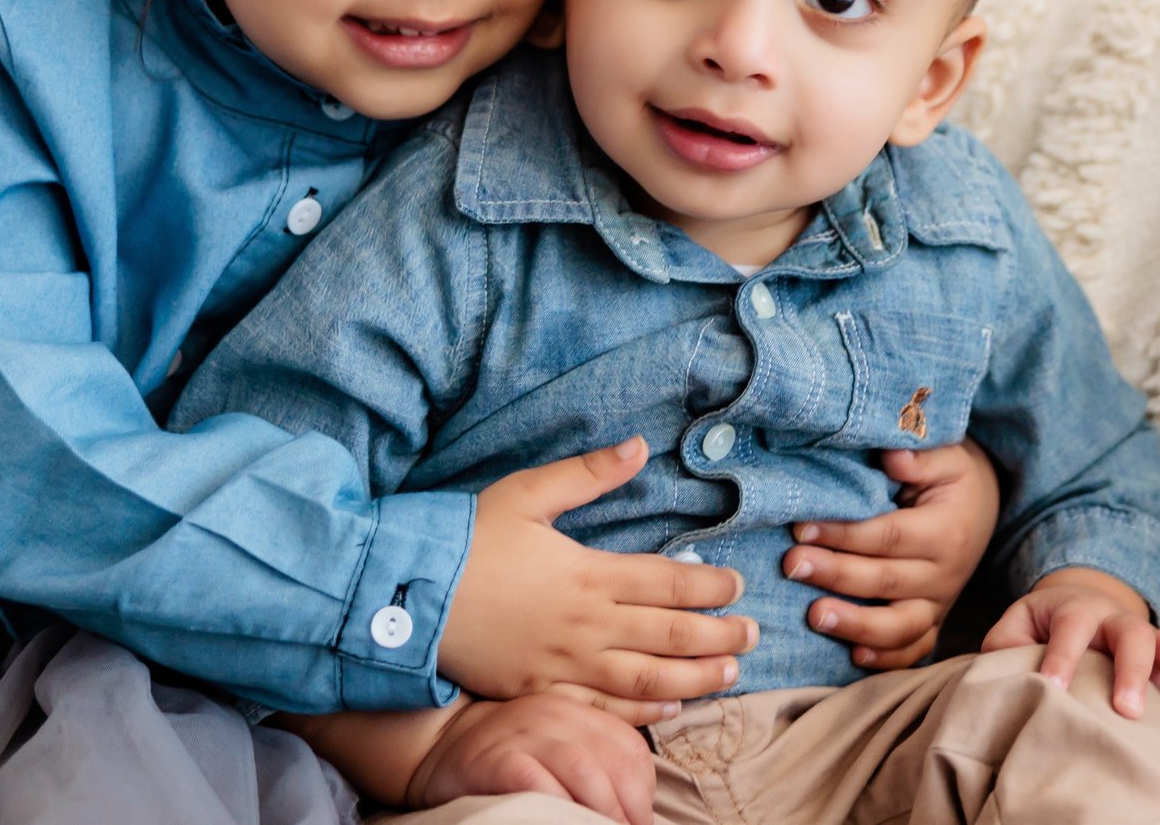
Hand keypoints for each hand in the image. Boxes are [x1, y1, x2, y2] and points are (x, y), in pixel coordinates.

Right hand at [406, 695, 656, 824]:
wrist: (443, 741)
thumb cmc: (511, 752)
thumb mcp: (559, 742)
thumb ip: (595, 759)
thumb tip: (636, 807)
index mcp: (579, 712)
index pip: (630, 749)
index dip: (643, 792)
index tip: (641, 822)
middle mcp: (557, 716)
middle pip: (613, 761)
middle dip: (629, 807)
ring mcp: (526, 733)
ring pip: (582, 769)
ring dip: (602, 809)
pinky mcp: (498, 758)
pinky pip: (537, 781)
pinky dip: (558, 804)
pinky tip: (564, 820)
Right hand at [442, 437, 754, 723]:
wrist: (405, 592)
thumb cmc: (466, 538)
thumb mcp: (527, 493)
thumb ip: (587, 474)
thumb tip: (638, 446)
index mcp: (587, 573)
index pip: (668, 582)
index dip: (710, 586)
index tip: (737, 585)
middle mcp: (585, 624)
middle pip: (670, 635)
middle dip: (719, 635)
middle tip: (754, 633)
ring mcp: (563, 665)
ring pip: (646, 679)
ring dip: (695, 678)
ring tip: (730, 674)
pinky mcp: (538, 691)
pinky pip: (602, 708)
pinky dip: (642, 712)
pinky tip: (670, 708)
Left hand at [784, 440, 1000, 668]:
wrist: (984, 505)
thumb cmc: (954, 477)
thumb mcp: (948, 455)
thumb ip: (921, 456)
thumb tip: (892, 457)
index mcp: (947, 531)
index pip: (889, 536)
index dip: (845, 534)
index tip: (801, 529)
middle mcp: (946, 574)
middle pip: (886, 581)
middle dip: (836, 575)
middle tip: (792, 567)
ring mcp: (940, 603)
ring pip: (900, 627)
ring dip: (855, 625)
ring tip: (814, 616)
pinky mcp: (934, 621)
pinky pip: (914, 650)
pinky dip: (887, 659)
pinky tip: (853, 657)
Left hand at [982, 567, 1159, 751]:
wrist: (1081, 610)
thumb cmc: (1044, 628)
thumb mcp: (1018, 628)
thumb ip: (1006, 648)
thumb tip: (1006, 676)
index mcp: (1077, 609)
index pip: (1073, 624)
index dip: (1063, 655)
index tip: (1054, 689)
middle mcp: (1120, 620)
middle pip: (1136, 633)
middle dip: (1133, 671)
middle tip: (1126, 712)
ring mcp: (1154, 641)